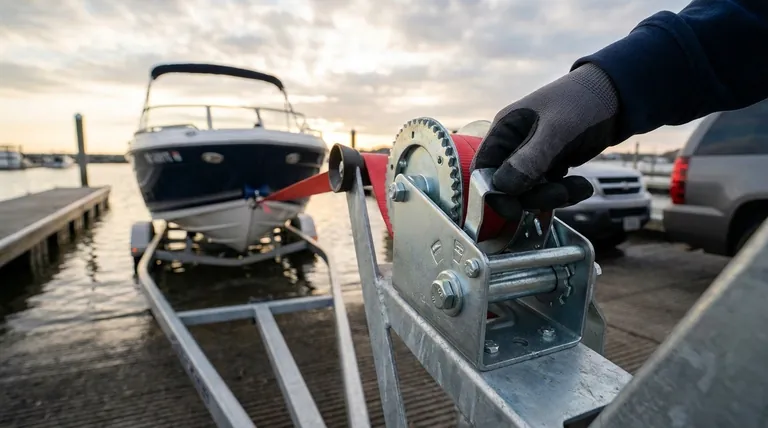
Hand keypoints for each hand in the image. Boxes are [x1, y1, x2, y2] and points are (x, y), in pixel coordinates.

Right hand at [471, 63, 619, 219]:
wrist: (617, 95)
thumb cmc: (581, 101)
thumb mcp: (557, 129)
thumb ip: (530, 158)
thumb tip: (502, 187)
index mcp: (505, 131)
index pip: (483, 170)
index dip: (494, 193)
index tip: (514, 209)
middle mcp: (514, 146)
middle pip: (508, 187)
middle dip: (533, 196)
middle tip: (560, 194)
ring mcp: (533, 157)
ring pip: (530, 192)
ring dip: (553, 197)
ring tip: (580, 187)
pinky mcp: (552, 166)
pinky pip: (549, 190)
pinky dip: (566, 193)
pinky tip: (583, 186)